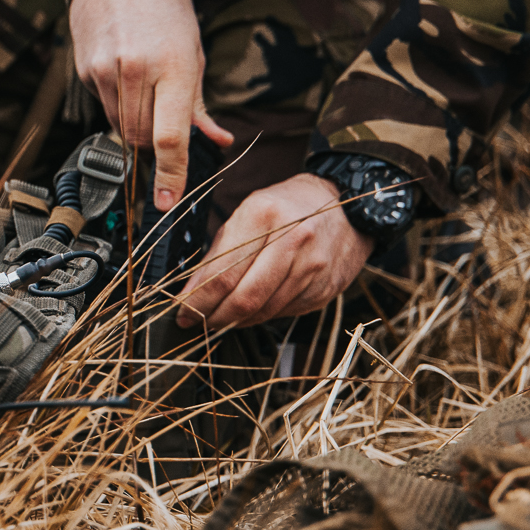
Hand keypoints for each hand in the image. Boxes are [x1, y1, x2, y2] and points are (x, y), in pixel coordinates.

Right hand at [69, 0, 233, 208]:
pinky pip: (105, 108)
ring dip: (138, 127)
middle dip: (157, 146)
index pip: (171, 138)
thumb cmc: (163, 2)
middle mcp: (137, 71)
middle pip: (144, 140)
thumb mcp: (194, 49)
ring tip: (147, 93)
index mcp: (174, 66)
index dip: (171, 176)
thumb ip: (200, 103)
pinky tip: (126, 76)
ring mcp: (106, 72)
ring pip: (123, 128)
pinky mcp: (85, 70)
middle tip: (167, 126)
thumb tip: (217, 140)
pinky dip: (120, 106)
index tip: (168, 201)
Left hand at [175, 173, 371, 329]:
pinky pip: (284, 312)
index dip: (198, 299)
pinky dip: (261, 316)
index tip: (181, 310)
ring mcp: (313, 268)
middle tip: (195, 322)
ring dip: (235, 320)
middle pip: (244, 298)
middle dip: (213, 317)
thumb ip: (221, 250)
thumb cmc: (289, 207)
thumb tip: (193, 289)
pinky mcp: (324, 289)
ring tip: (218, 317)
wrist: (349, 209)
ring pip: (264, 311)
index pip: (223, 272)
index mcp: (265, 215)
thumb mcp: (249, 211)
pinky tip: (249, 311)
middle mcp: (293, 241)